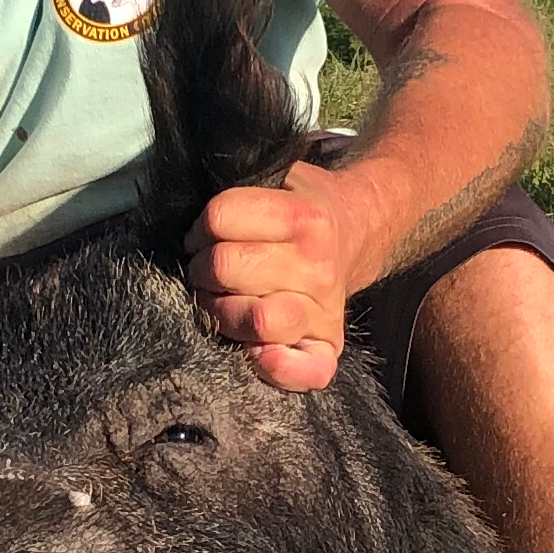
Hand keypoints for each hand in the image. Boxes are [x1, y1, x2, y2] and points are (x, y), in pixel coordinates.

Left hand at [186, 154, 363, 389]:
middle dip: (202, 269)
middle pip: (225, 267)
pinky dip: (276, 367)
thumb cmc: (300, 211)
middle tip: (211, 270)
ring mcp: (325, 309)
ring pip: (255, 320)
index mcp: (304, 218)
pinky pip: (305, 372)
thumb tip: (197, 223)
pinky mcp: (328, 346)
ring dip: (221, 312)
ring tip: (222, 301)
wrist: (356, 232)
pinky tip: (257, 352)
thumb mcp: (279, 180)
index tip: (204, 236)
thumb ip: (241, 191)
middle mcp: (318, 265)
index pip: (218, 218)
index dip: (199, 228)